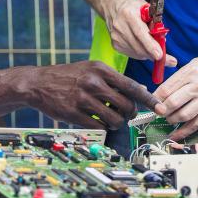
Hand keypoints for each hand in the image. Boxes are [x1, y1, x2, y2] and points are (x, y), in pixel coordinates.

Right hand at [21, 61, 157, 129]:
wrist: (38, 83)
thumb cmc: (68, 76)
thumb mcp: (90, 69)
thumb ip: (113, 79)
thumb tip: (139, 89)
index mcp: (100, 69)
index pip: (131, 85)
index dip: (148, 99)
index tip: (160, 108)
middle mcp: (93, 82)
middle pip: (126, 105)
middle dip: (130, 114)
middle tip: (124, 115)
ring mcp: (82, 98)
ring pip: (114, 118)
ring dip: (117, 123)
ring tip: (110, 119)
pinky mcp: (73, 114)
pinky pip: (99, 127)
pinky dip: (102, 128)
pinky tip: (98, 122)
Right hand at [101, 0, 178, 65]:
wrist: (114, 5)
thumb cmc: (134, 6)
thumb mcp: (147, 8)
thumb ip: (155, 22)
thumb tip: (162, 40)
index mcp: (129, 14)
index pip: (140, 33)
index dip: (150, 45)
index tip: (160, 55)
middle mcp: (120, 26)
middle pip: (139, 46)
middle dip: (153, 53)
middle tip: (166, 57)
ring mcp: (116, 37)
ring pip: (137, 52)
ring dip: (148, 52)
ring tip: (153, 45)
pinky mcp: (115, 44)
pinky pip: (132, 54)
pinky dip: (141, 52)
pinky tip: (143, 45)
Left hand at [153, 49, 197, 140]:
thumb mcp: (192, 64)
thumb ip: (178, 78)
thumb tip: (162, 93)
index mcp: (190, 72)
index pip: (166, 89)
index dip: (155, 99)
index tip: (151, 103)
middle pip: (172, 104)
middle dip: (161, 111)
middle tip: (158, 111)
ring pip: (183, 116)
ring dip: (171, 120)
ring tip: (169, 118)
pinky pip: (197, 124)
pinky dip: (184, 131)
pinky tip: (176, 134)